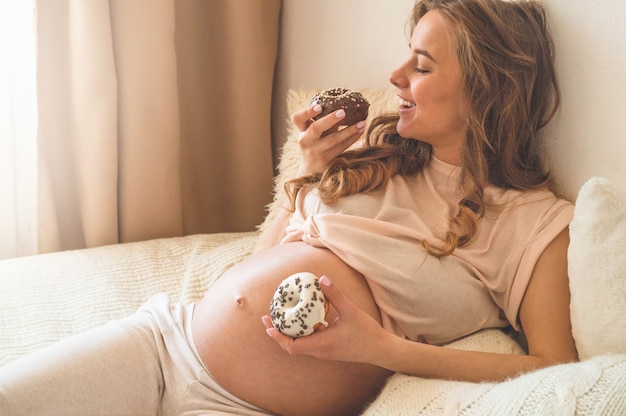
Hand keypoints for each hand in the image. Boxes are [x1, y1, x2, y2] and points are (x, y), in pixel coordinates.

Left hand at [261, 276, 386, 364]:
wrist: (381, 350)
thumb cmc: (367, 333)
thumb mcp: (351, 310)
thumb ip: (335, 295)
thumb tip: (322, 278)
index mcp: (322, 344)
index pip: (292, 347)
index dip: (278, 337)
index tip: (268, 325)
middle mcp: (321, 351)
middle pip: (292, 347)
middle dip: (278, 334)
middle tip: (268, 318)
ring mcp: (325, 352)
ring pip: (300, 345)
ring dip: (289, 334)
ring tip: (282, 318)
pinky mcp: (329, 350)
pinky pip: (309, 343)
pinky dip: (301, 333)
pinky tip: (303, 320)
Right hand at [292, 105, 365, 176]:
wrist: (311, 170)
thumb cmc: (315, 144)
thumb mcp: (313, 133)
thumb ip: (323, 121)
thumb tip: (345, 106)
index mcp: (301, 130)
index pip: (298, 118)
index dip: (308, 112)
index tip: (320, 106)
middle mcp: (305, 141)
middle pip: (315, 129)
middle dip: (330, 120)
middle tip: (343, 112)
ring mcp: (315, 152)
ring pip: (333, 140)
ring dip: (349, 131)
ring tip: (361, 123)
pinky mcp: (325, 160)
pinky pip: (341, 147)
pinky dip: (352, 139)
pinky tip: (360, 132)